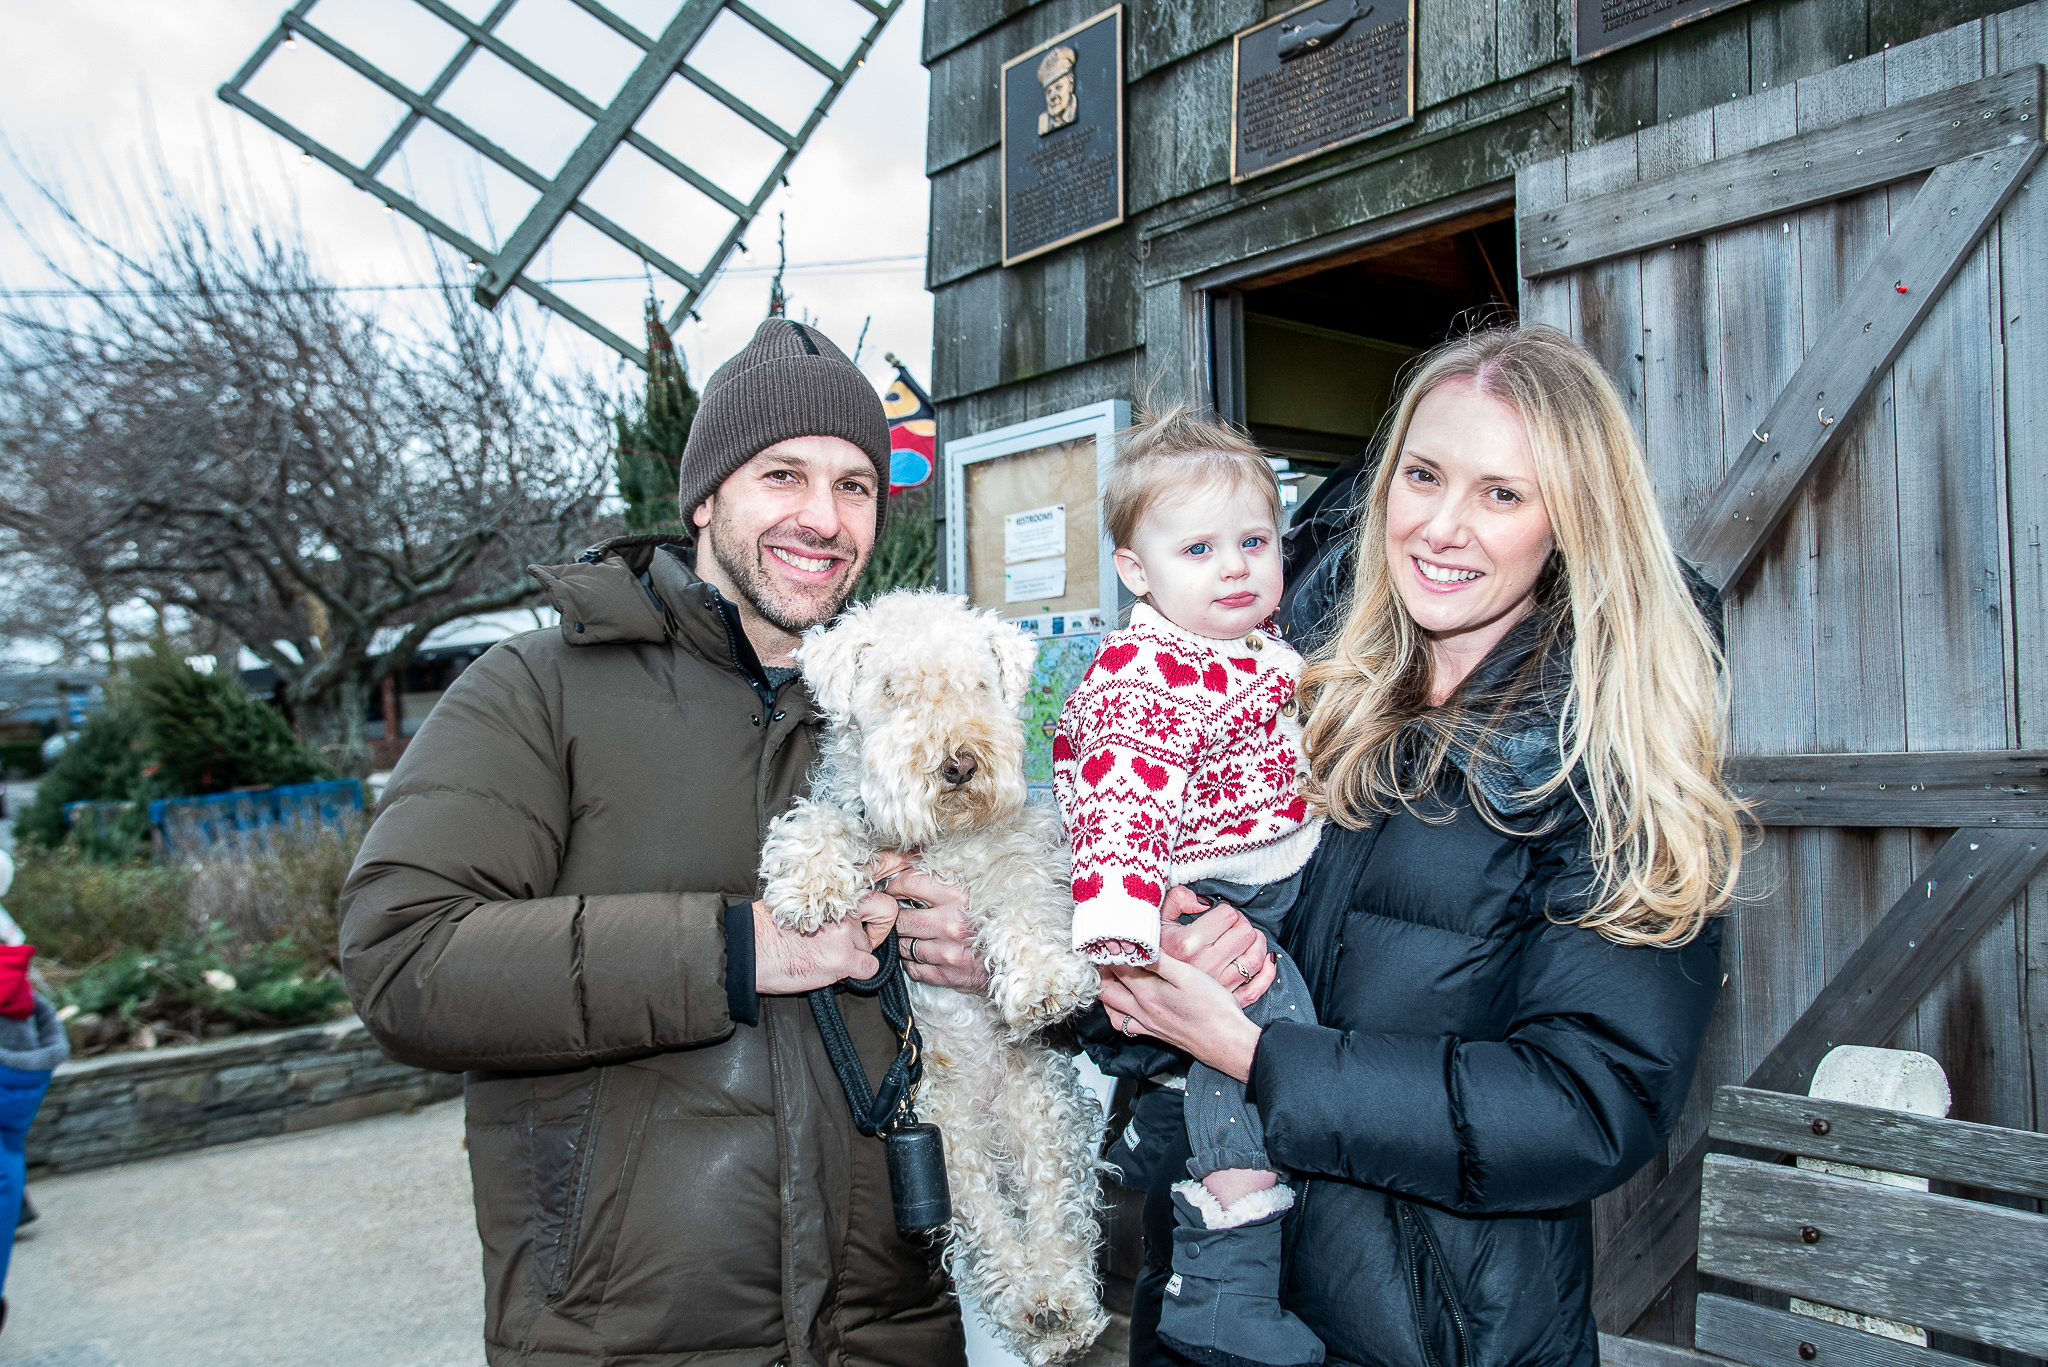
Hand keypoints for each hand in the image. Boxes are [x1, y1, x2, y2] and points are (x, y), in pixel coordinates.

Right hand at [753, 891, 897, 994]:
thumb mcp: (801, 904)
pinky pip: (869, 969)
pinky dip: (857, 974)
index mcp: (833, 893)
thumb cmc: (765, 928)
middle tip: (863, 943)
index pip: (876, 895)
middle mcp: (843, 909)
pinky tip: (835, 972)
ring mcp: (845, 934)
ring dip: (853, 956)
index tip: (871, 921)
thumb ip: (827, 907)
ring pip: (868, 948)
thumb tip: (844, 919)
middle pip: (879, 918)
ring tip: (826, 959)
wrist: (750, 949)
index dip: (877, 911)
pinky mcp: (842, 958)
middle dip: (875, 931)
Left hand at [886, 868, 989, 992]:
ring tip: (913, 934)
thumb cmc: (997, 922)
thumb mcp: (978, 892)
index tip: (892, 889)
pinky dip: (912, 962)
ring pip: (903, 945)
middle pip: (901, 918)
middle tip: (899, 914)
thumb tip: (914, 866)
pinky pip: (913, 968)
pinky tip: (922, 954)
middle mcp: (951, 925)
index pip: (910, 883)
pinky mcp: (945, 975)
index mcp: (960, 898)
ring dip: (904, 940)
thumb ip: (948, 882)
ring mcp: (946, 953)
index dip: (894, 885)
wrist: (1020, 959)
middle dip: (896, 916)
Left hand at [1097, 955, 1262, 1082]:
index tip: (1109, 938)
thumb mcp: (1188, 975)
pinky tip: (1126, 1007)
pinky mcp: (1157, 1034)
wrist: (1228, 1043)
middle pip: (1108, 991)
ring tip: (1110, 979)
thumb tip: (1139, 945)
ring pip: (1113, 1010)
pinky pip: (1126, 1025)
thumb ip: (1160, 960)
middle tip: (1105, 957)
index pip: (1118, 968)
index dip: (1111, 951)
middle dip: (1103, 972)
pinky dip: (1119, 1013)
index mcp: (1148, 994)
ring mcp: (1148, 1025)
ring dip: (1107, 994)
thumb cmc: (1214, 1009)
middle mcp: (1142, 1012)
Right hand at [1161, 887, 1277, 1007]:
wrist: (1144, 991)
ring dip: (1258, 942)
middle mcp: (1205, 965)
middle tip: (1232, 924)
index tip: (1219, 913)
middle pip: (1245, 933)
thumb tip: (1205, 901)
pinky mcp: (1226, 1001)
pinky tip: (1267, 960)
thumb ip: (1177, 899)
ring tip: (1247, 937)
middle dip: (1242, 923)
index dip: (1226, 909)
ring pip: (1255, 957)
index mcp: (1188, 944)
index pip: (1227, 915)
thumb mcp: (1157, 919)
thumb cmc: (1153, 951)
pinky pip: (1257, 987)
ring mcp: (1218, 985)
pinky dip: (1268, 971)